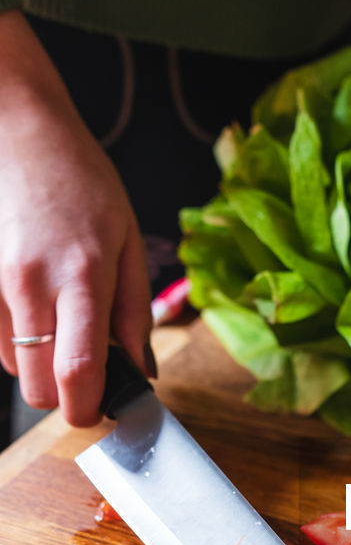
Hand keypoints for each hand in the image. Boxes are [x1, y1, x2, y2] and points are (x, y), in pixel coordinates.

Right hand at [0, 11, 152, 427]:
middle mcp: (33, 286)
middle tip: (88, 376)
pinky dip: (18, 344)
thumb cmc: (80, 180)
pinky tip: (36, 311)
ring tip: (63, 328)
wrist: (16, 131)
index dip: (88, 409)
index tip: (102, 413)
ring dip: (40, 367)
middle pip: (38, 387)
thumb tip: (143, 369)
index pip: (80, 371)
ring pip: (13, 369)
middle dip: (65, 396)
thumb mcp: (128, 238)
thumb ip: (135, 310)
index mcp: (83, 276)